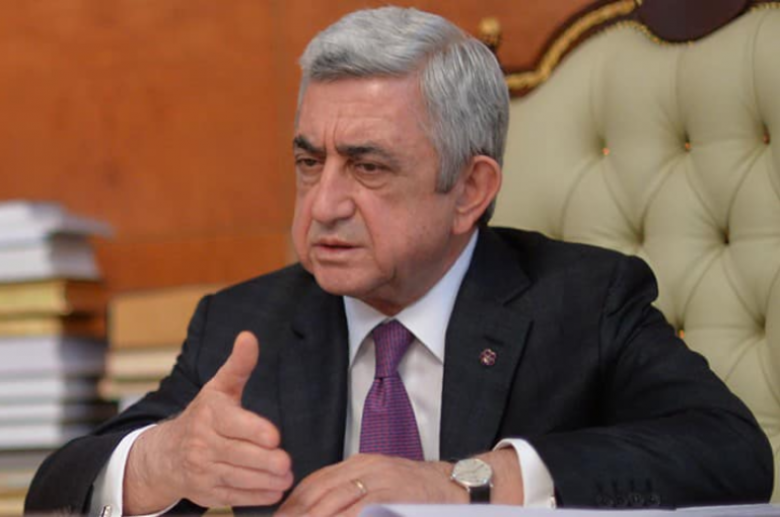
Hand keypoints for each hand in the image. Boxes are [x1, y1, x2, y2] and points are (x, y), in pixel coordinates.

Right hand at [123, 331, 293, 512]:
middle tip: (287, 463)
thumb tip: (249, 337)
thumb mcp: (219, 387)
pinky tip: (275, 491)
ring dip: (264, 480)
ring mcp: (202, 470)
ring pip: (237, 477)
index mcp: (209, 414)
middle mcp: (202, 443)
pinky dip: (256, 496)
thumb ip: (239, 365)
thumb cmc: (205, 415)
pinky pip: (233, 496)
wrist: (167, 453)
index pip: (232, 424)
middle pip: (237, 454)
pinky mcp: (206, 492)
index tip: (274, 437)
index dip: (253, 431)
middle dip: (264, 461)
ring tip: (287, 477)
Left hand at [275, 454, 465, 516]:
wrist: (456, 486)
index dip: (293, 503)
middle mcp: (366, 468)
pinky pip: (357, 511)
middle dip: (296, 514)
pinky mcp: (390, 495)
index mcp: (360, 463)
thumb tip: (320, 510)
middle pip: (318, 492)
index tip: (279, 516)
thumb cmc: (418, 492)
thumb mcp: (382, 483)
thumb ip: (353, 494)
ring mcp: (378, 481)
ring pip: (332, 502)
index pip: (316, 481)